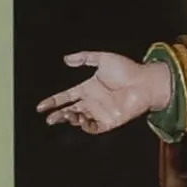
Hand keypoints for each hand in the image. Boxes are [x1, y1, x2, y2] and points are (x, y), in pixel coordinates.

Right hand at [37, 52, 173, 134]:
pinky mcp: (109, 121)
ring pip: (79, 119)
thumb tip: (65, 59)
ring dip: (70, 119)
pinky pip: (94, 128)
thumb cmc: (127, 69)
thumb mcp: (103, 58)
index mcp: (88, 88)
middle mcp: (92, 102)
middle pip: (69, 111)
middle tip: (49, 118)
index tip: (41, 106)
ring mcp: (100, 112)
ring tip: (66, 115)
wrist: (144, 82)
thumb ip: (84, 58)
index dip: (53, 101)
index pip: (66, 96)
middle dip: (57, 115)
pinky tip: (81, 120)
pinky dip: (85, 126)